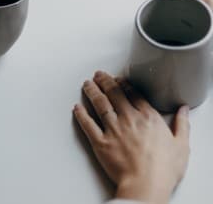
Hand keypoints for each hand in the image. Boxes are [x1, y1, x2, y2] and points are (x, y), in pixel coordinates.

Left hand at [73, 72, 189, 203]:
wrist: (146, 185)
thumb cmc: (164, 169)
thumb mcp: (181, 145)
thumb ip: (182, 124)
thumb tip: (183, 111)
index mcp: (147, 117)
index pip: (133, 93)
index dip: (123, 83)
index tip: (118, 79)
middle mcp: (128, 119)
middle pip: (114, 94)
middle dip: (104, 81)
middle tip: (98, 75)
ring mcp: (112, 129)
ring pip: (99, 104)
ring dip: (92, 92)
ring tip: (87, 84)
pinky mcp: (100, 142)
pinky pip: (88, 125)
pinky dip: (81, 114)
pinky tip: (76, 107)